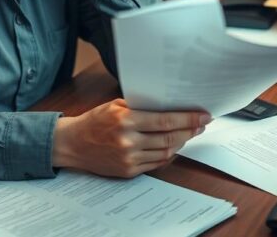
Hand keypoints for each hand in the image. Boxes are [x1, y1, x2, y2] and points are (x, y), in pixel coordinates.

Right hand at [52, 98, 211, 177]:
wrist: (72, 143)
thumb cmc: (94, 121)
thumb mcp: (115, 106)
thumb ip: (140, 107)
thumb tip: (169, 107)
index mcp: (125, 120)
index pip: (165, 120)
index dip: (188, 119)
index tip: (203, 116)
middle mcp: (128, 141)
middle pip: (169, 138)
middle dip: (190, 131)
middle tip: (201, 125)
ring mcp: (129, 158)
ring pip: (165, 153)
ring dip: (181, 143)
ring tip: (188, 134)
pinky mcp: (128, 171)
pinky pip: (155, 164)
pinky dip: (168, 155)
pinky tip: (173, 147)